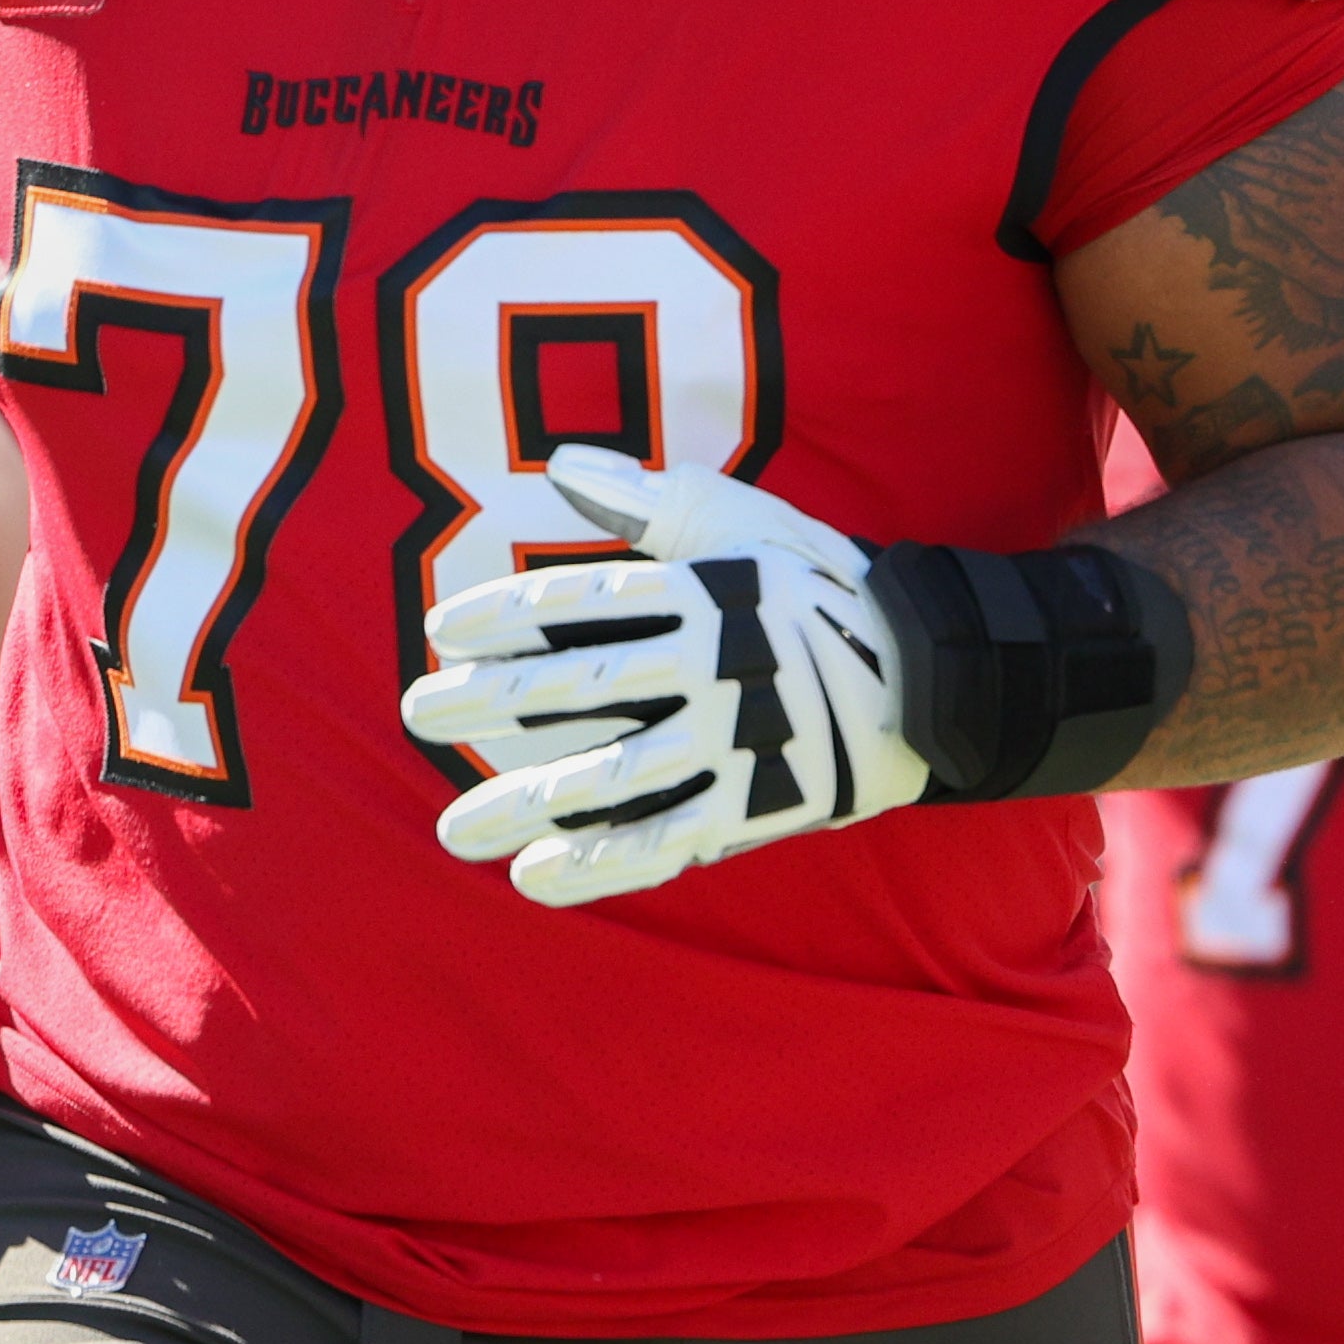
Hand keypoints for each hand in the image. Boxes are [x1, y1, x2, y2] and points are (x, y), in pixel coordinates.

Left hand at [399, 449, 923, 908]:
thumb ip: (649, 501)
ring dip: (525, 804)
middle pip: (585, 688)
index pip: (591, 602)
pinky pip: (665, 842)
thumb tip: (560, 466)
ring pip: (613, 779)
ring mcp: (735, 745)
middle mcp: (716, 669)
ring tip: (451, 830)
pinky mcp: (754, 807)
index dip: (512, 615)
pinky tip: (531, 877)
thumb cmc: (814, 586)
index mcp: (707, 595)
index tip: (439, 627)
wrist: (928, 676)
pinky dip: (597, 866)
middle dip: (491, 703)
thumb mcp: (744, 524)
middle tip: (415, 712)